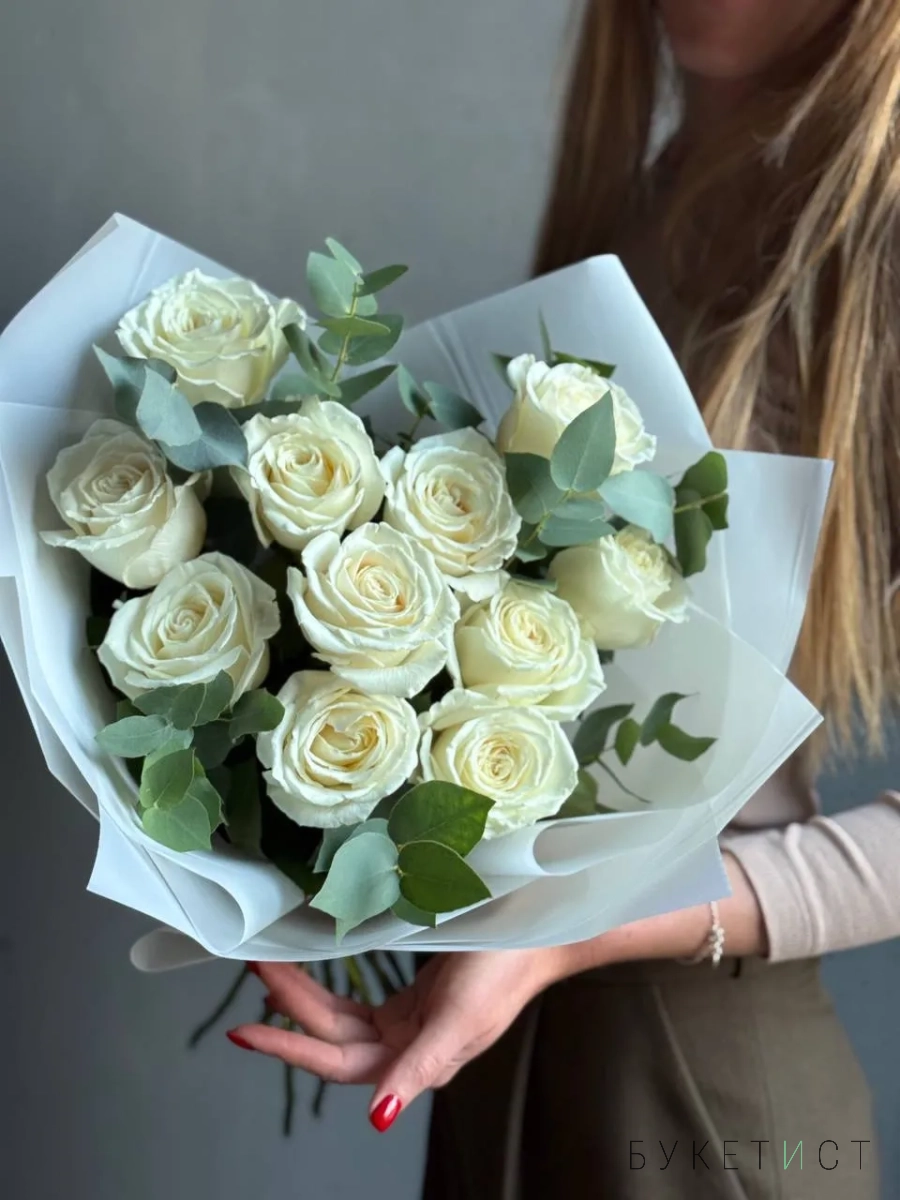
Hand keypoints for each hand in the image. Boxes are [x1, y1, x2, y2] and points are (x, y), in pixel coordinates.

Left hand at [226, 852, 766, 1128]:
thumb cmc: (507, 968)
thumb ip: (421, 1065)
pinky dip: (332, 987)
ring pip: (344, 1016)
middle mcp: (409, 1042)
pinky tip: (312, 970)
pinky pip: (362, 998)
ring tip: (269, 968)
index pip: (336, 1062)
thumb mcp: (463, 1016)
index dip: (289, 1049)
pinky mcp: (420, 994)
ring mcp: (414, 1017)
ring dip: (305, 996)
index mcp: (418, 1056)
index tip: (244, 1031)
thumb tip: (381, 1117)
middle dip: (289, 1008)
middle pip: (333, 1036)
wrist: (545, 927)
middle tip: (254, 968)